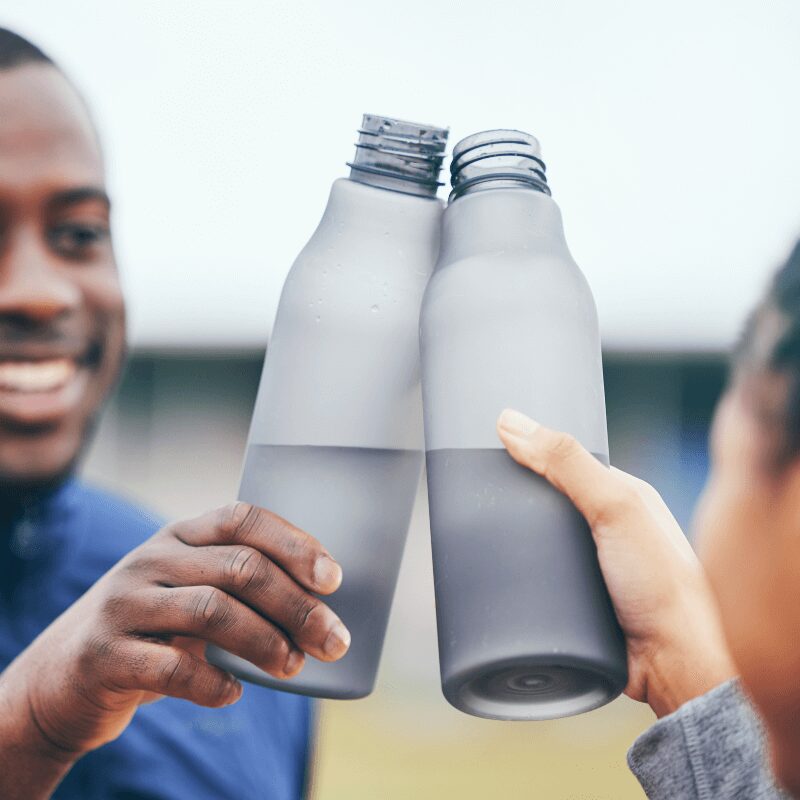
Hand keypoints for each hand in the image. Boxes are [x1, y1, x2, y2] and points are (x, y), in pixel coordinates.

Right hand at [1, 502, 348, 759]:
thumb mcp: (187, 590)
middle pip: (240, 567)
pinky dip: (212, 682)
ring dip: (264, 642)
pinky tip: (233, 692)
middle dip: (296, 605)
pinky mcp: (104, 654)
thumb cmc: (151, 630)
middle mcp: (151, 559)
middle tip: (332, 640)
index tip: (333, 579)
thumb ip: (236, 584)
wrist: (61, 676)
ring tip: (293, 666)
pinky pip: (170, 666)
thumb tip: (322, 606)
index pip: (243, 519)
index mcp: (180, 536)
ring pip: (211, 611)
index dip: (294, 544)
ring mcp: (124, 603)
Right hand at [497, 409, 735, 717]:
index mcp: (624, 498)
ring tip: (475, 538)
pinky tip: (496, 576)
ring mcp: (595, 568)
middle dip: (516, 503)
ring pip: (540, 546)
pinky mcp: (580, 604)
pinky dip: (519, 578)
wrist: (675, 667)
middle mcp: (610, 530)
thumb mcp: (614, 507)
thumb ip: (567, 463)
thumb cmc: (660, 584)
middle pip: (548, 505)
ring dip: (514, 546)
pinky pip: (539, 583)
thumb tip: (511, 422)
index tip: (490, 451)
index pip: (566, 464)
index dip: (530, 456)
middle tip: (475, 499)